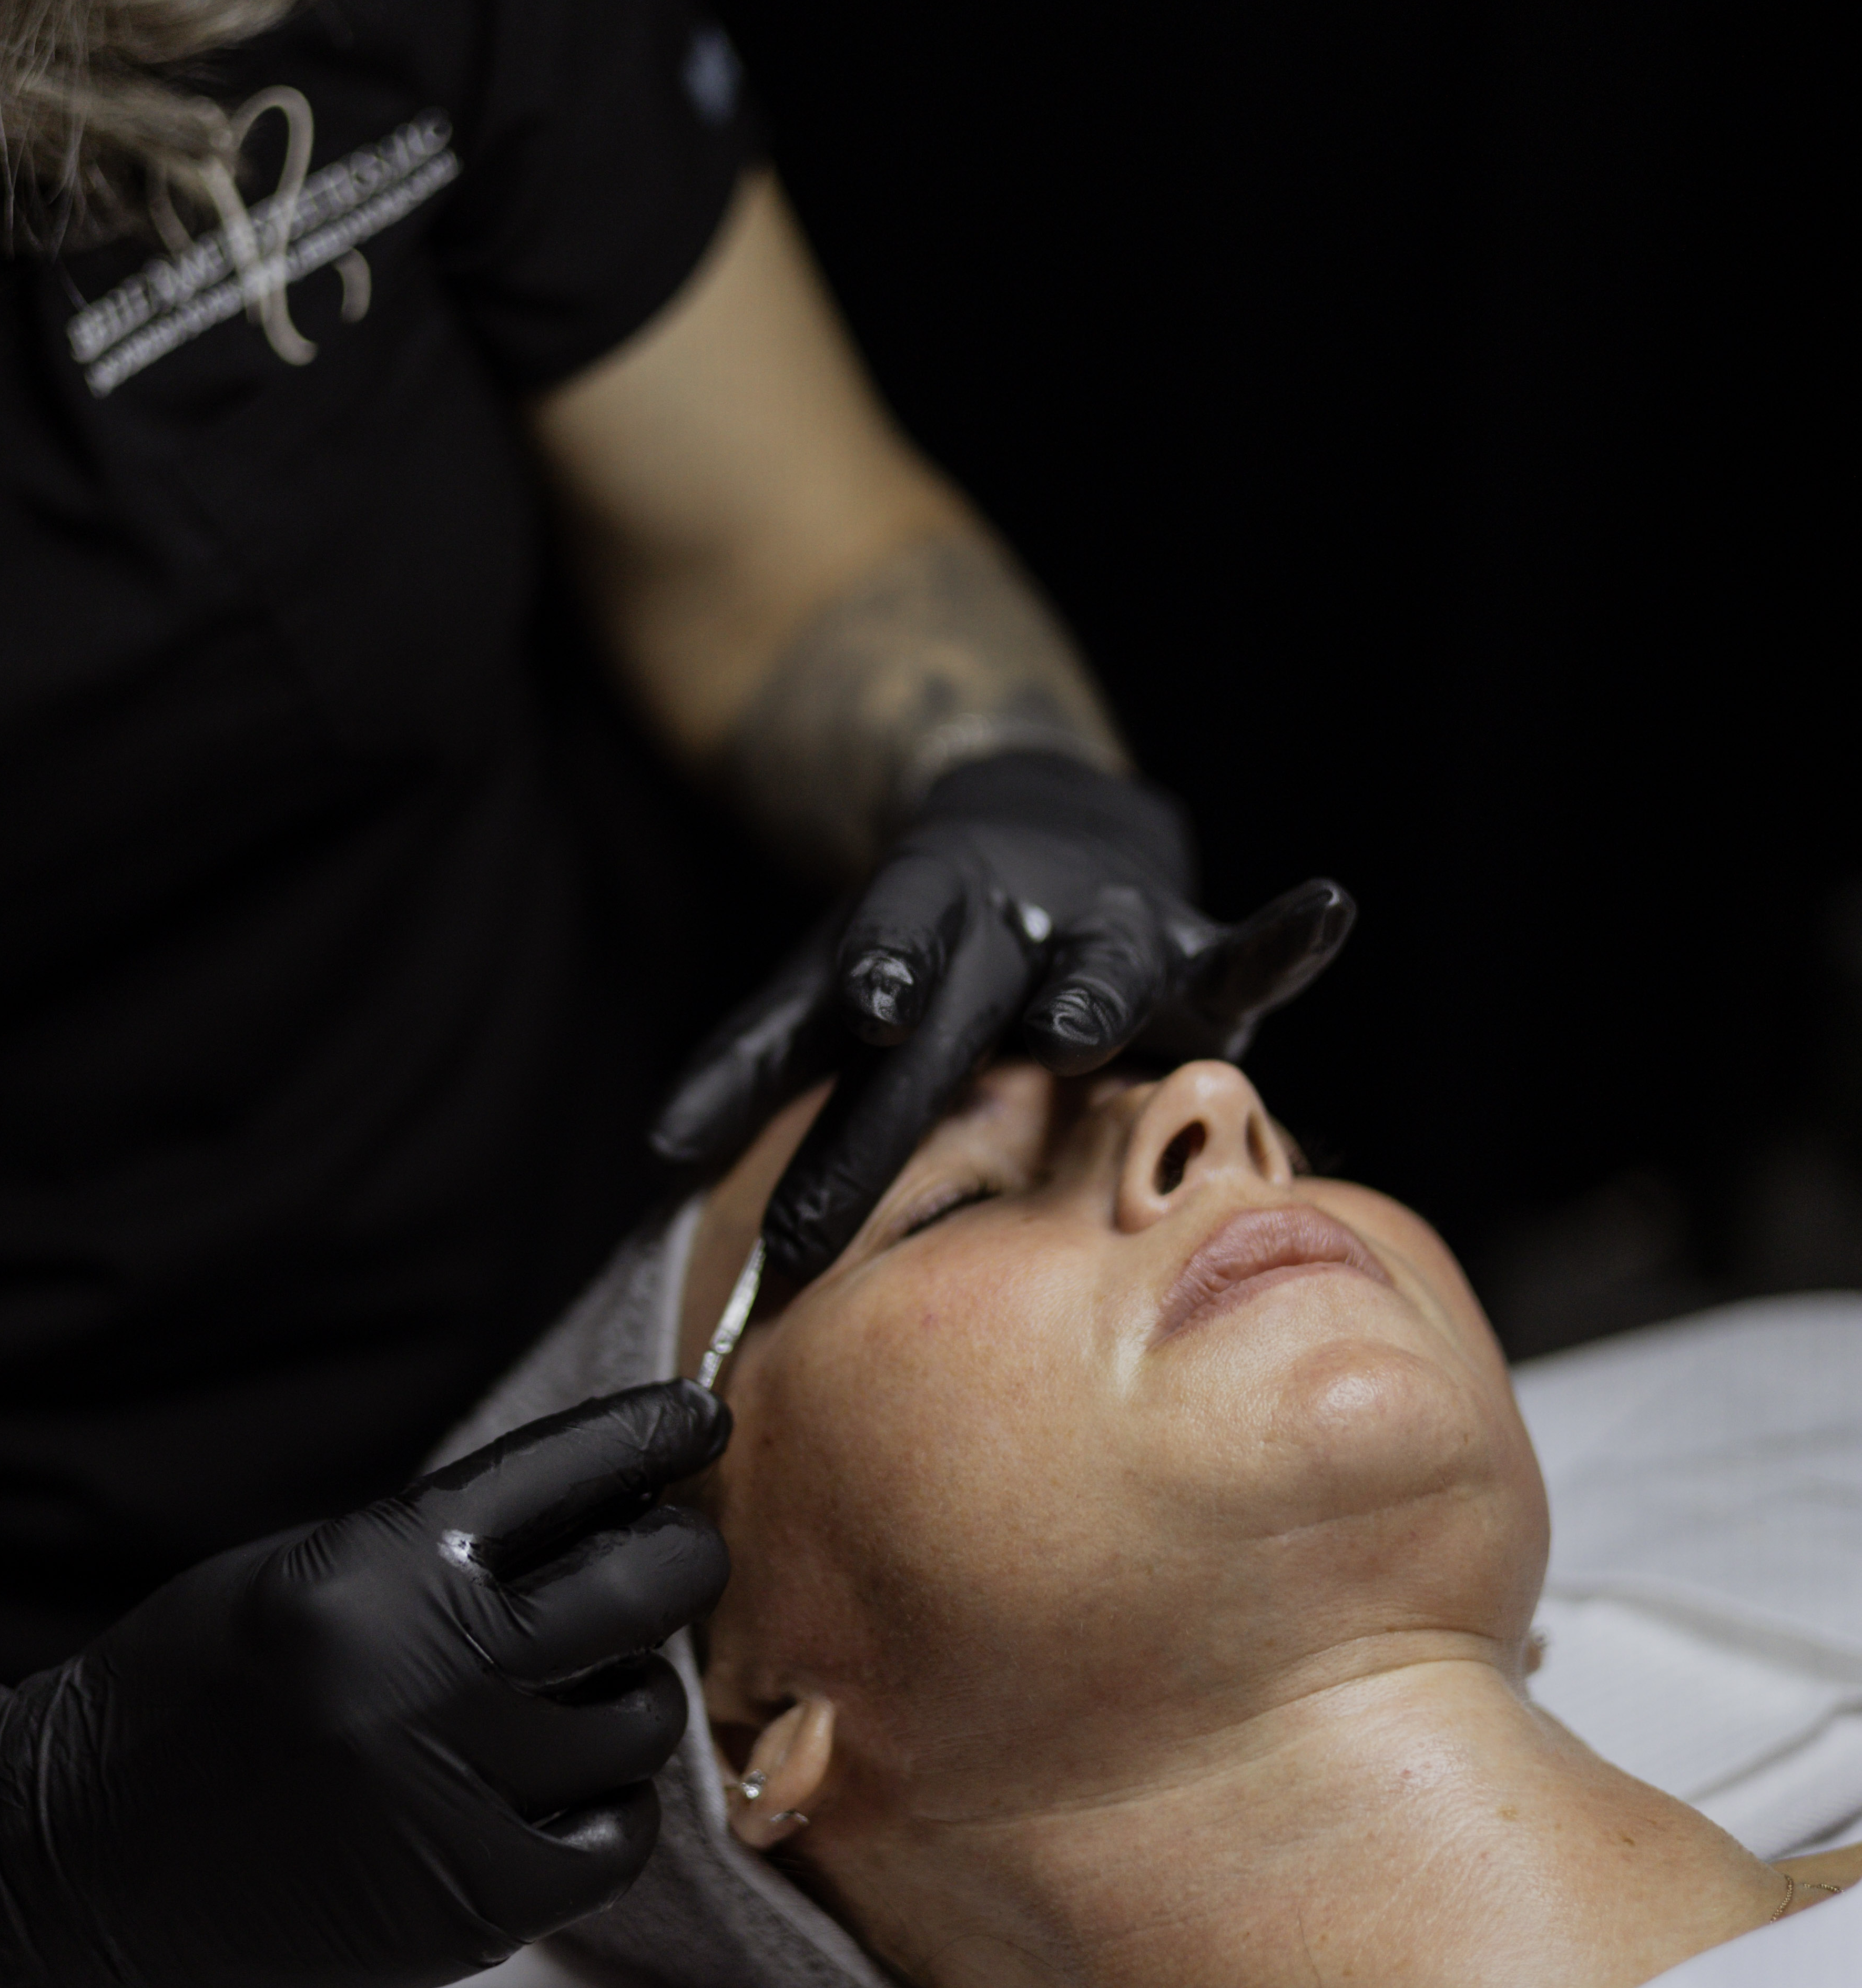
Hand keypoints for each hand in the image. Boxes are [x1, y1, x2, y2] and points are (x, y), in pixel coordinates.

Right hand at [0, 1385, 729, 1987]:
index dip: (648, 1437)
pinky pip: (615, 1838)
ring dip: (629, 1694)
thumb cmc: (201, 1684)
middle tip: (675, 1558)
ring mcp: (455, 1799)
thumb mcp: (313, 1566)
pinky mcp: (470, 1906)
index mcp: (378, 1568)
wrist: (78, 1848)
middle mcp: (428, 1675)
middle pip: (638, 1591)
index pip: (563, 1472)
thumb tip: (617, 1510)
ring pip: (641, 1721)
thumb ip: (454, 1547)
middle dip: (678, 1561)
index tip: (698, 1423)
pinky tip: (562, 1783)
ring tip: (581, 1691)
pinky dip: (607, 1805)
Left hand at [652, 752, 1353, 1281]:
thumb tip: (659, 1153)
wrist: (1031, 834)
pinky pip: (1246, 954)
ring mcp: (1107, 933)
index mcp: (918, 919)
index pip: (880, 961)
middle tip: (914, 1109)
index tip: (864, 1018)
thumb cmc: (920, 946)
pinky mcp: (1192, 956)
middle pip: (962, 1007)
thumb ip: (755, 1059)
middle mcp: (1011, 922)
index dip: (872, 988)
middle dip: (921, 1088)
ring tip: (1078, 1034)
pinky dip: (1288, 937)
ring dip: (1087, 998)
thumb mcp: (830, 984)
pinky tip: (1328, 907)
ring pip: (1098, 969)